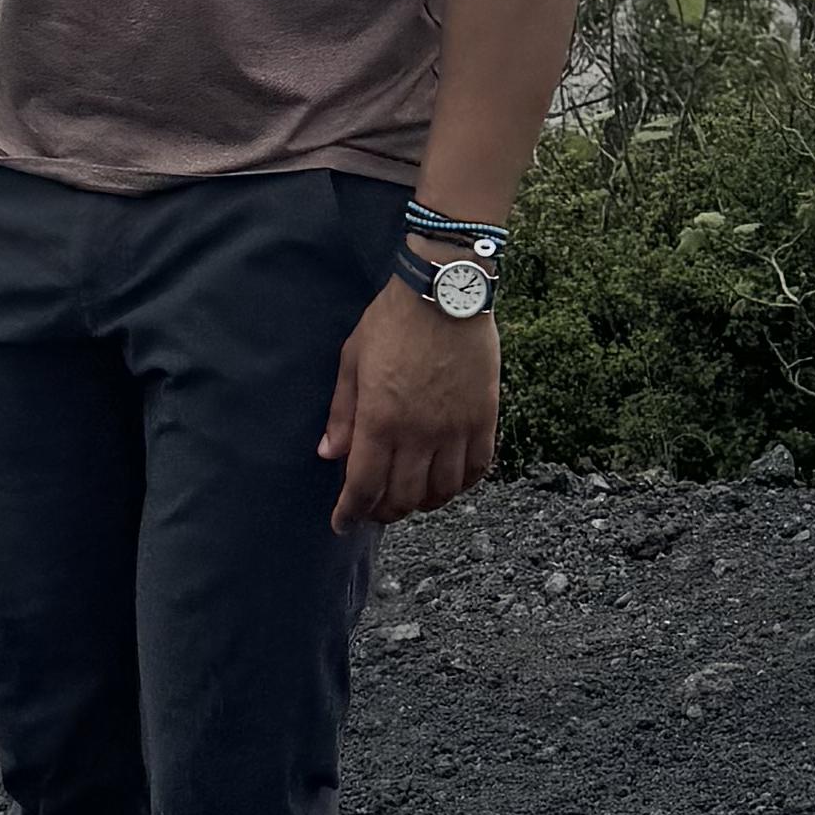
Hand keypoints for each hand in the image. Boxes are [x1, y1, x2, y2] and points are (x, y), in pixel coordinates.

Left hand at [321, 279, 500, 533]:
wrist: (446, 290)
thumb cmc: (393, 319)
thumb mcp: (353, 359)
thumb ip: (342, 411)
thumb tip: (330, 454)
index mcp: (380, 419)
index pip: (364, 486)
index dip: (350, 513)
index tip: (342, 524)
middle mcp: (419, 433)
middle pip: (403, 497)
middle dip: (385, 511)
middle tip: (375, 510)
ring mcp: (455, 428)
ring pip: (441, 491)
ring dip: (423, 503)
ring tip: (411, 498)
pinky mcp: (484, 418)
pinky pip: (476, 469)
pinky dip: (461, 485)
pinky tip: (448, 482)